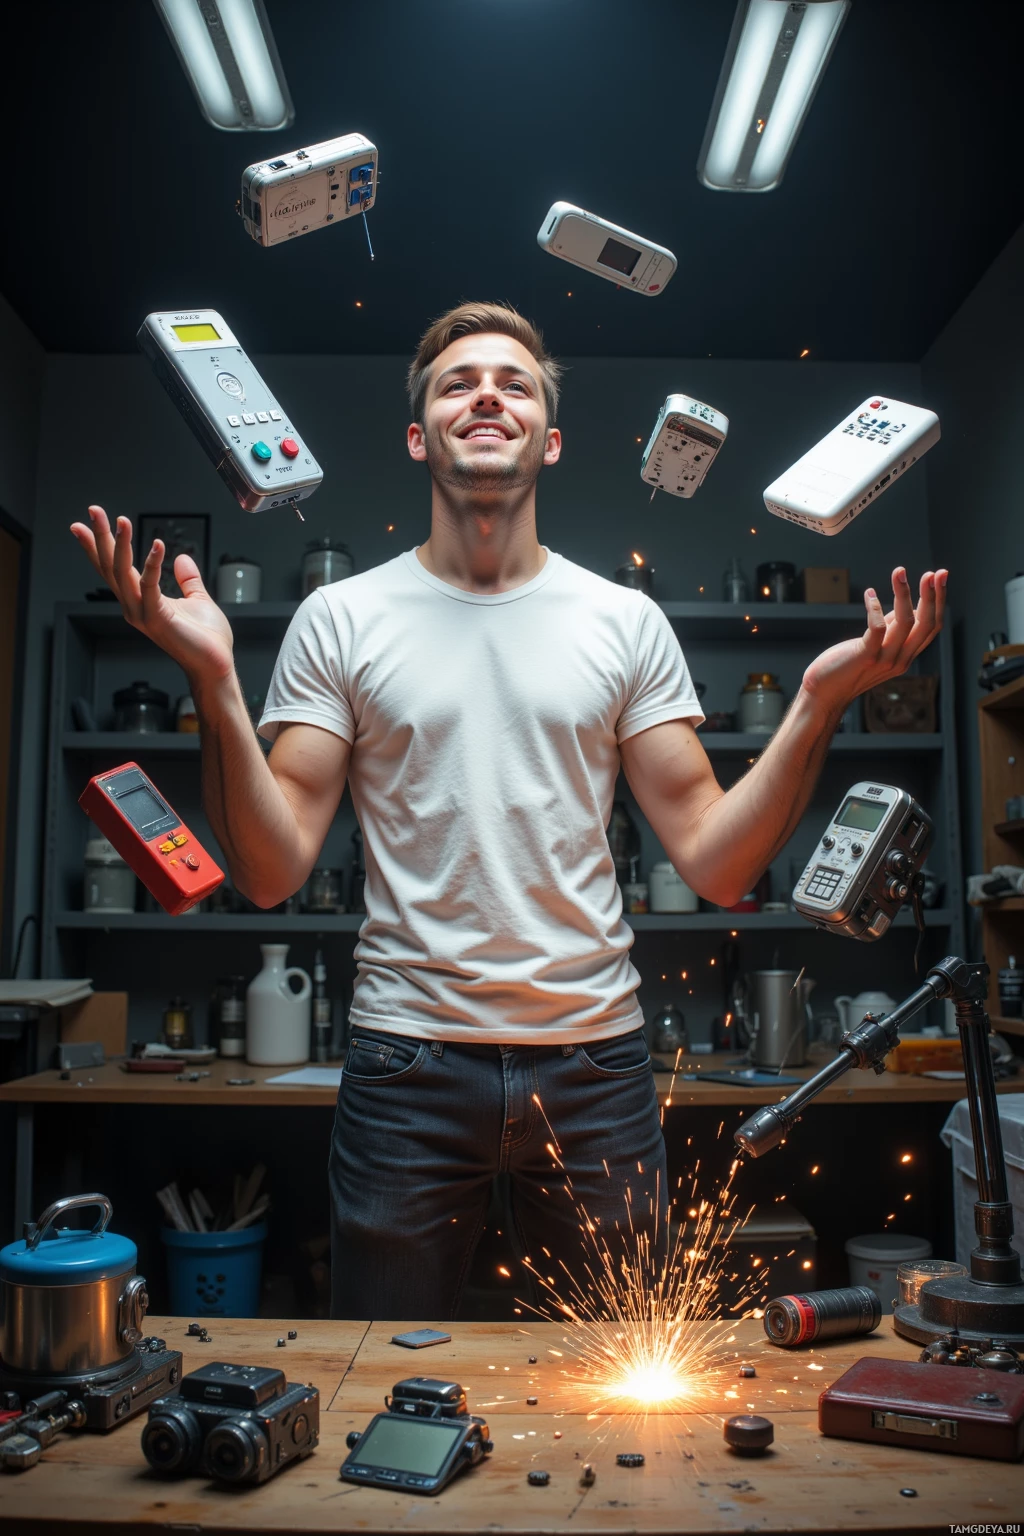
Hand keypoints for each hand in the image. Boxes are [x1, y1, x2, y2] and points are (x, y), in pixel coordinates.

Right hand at [70, 505, 234, 682]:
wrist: (215, 664)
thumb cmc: (207, 638)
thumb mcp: (197, 599)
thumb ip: (187, 579)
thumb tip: (182, 558)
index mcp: (139, 601)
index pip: (112, 569)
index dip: (98, 546)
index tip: (85, 524)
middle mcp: (134, 607)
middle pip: (110, 567)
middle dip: (101, 537)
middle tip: (94, 510)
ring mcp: (142, 614)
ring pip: (122, 573)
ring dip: (121, 545)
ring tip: (121, 520)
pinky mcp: (157, 619)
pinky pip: (149, 586)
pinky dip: (153, 564)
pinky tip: (158, 545)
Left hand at [801, 567, 947, 714]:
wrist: (824, 693)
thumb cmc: (847, 666)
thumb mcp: (877, 645)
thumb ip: (892, 628)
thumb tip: (905, 604)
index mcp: (906, 654)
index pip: (932, 626)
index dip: (939, 600)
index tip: (940, 576)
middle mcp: (901, 658)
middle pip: (926, 624)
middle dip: (932, 595)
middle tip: (932, 572)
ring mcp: (884, 659)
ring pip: (906, 622)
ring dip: (905, 594)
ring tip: (899, 572)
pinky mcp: (865, 656)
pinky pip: (877, 629)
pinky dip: (876, 608)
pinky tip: (870, 593)